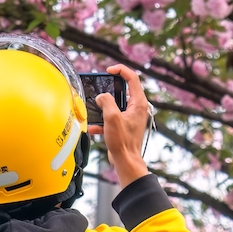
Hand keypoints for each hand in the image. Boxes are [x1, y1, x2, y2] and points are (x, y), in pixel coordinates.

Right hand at [93, 64, 149, 186]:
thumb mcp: (112, 117)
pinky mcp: (125, 125)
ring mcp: (131, 117)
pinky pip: (112, 117)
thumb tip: (101, 97)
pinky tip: (93, 127)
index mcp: (138, 103)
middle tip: (99, 89)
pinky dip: (103, 120)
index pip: (132, 78)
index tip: (109, 70)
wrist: (126, 161)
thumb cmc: (123, 142)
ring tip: (94, 109)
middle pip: (123, 90)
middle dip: (109, 90)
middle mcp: (137, 108)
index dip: (120, 70)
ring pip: (115, 104)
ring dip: (104, 107)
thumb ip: (106, 102)